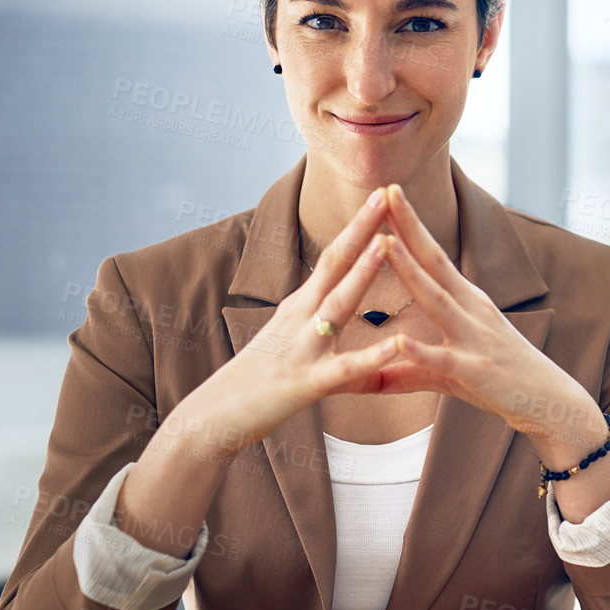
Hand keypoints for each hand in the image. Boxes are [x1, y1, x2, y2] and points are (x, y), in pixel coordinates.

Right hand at [205, 186, 408, 445]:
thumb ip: (327, 336)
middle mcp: (300, 317)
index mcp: (301, 306)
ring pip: (337, 304)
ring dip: (363, 273)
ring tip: (388, 243)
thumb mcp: (295, 349)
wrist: (212, 418)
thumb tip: (350, 326)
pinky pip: (344, 368)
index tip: (382, 194)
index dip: (358, 226)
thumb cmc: (256, 385)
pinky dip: (372, 356)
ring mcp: (301, 347)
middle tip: (387, 191)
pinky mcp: (306, 383)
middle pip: (335, 264)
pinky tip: (397, 344)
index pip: (334, 256)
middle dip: (363, 228)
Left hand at [373, 184, 609, 467]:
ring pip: (437, 300)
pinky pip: (444, 360)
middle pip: (435, 263)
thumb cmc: (501, 381)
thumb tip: (373, 376)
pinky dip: (421, 351)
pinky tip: (399, 341)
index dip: (410, 226)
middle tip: (385, 190)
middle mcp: (472, 310)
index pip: (433, 257)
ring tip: (385, 243)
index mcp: (466, 302)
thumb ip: (411, 369)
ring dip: (410, 271)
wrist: (550, 403)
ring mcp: (475, 338)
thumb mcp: (451, 371)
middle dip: (409, 228)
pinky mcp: (476, 372)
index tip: (387, 193)